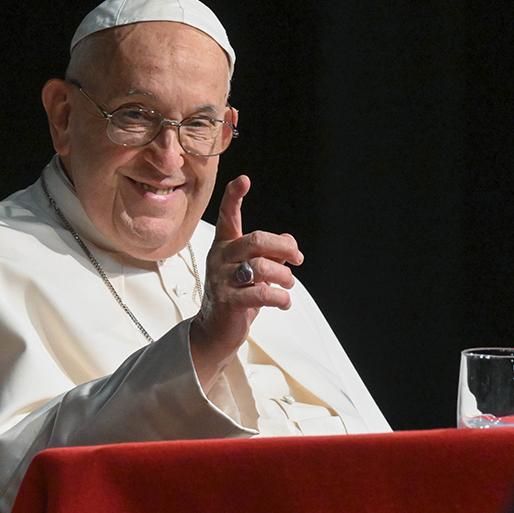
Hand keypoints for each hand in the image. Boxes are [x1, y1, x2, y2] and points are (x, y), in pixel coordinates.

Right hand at [189, 175, 303, 382]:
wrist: (215, 332)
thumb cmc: (236, 298)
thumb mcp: (254, 273)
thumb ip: (270, 255)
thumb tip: (290, 240)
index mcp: (225, 246)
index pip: (227, 216)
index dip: (234, 197)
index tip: (244, 180)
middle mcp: (220, 258)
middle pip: (256, 240)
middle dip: (283, 247)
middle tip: (298, 257)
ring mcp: (222, 280)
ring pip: (261, 266)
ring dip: (284, 276)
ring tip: (288, 285)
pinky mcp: (229, 301)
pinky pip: (262, 293)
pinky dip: (280, 297)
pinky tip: (284, 302)